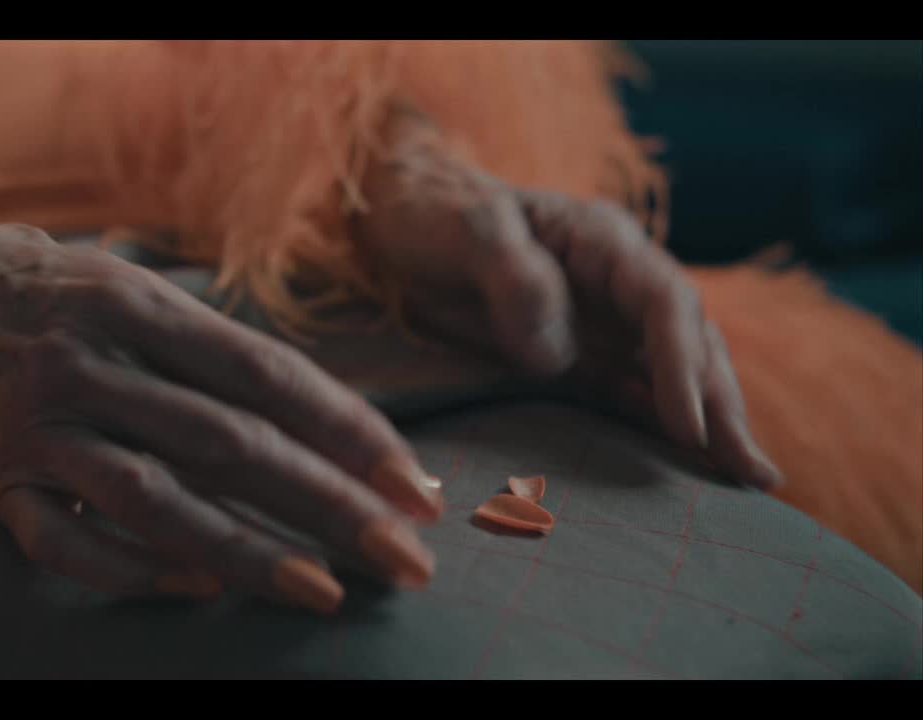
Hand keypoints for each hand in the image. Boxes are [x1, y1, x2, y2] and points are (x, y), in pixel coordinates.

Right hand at [0, 219, 443, 612]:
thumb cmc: (42, 286)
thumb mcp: (127, 281)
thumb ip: (211, 342)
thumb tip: (325, 417)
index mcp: (133, 302)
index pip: (265, 372)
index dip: (347, 429)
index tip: (411, 480)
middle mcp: (87, 361)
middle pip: (229, 441)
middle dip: (329, 503)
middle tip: (405, 555)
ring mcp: (36, 424)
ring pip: (157, 500)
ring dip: (249, 551)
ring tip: (326, 592)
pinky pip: (66, 543)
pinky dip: (137, 570)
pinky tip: (204, 591)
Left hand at [353, 114, 782, 490]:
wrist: (402, 222)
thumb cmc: (434, 216)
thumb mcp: (467, 232)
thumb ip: (512, 277)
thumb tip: (555, 351)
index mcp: (601, 240)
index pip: (663, 301)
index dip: (680, 363)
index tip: (687, 425)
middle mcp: (618, 281)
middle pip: (689, 341)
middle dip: (722, 404)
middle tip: (754, 472)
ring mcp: (602, 321)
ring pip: (674, 372)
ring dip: (710, 423)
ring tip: (750, 479)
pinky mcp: (578, 357)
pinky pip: (632, 393)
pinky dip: (665, 427)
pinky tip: (695, 465)